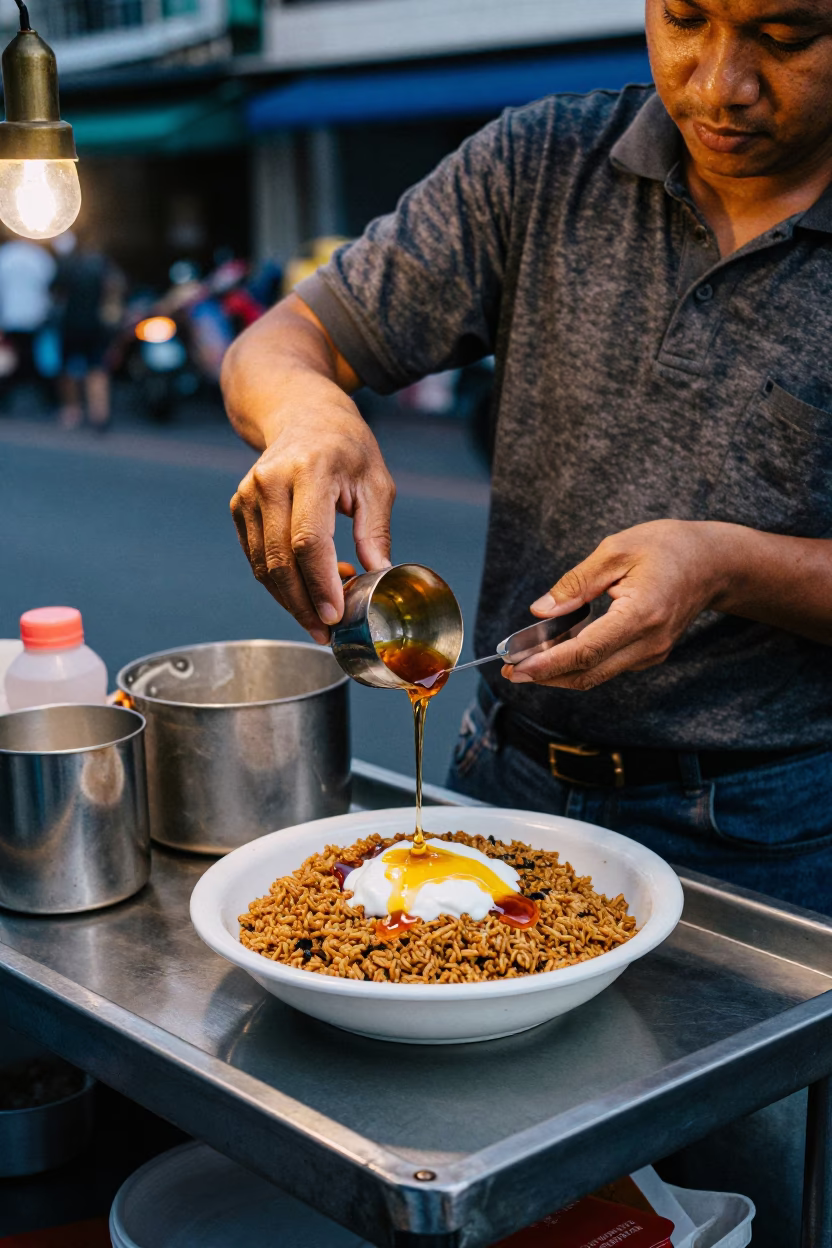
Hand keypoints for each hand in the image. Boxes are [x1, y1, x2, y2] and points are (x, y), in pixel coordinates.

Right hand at [230, 383, 395, 642]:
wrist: (301, 413)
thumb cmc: (346, 447)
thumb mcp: (376, 482)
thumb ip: (375, 532)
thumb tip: (381, 578)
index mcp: (310, 471)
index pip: (308, 540)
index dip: (320, 584)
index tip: (335, 615)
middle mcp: (270, 481)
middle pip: (280, 560)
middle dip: (303, 604)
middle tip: (326, 632)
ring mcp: (248, 495)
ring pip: (263, 566)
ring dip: (291, 600)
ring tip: (320, 616)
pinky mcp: (238, 508)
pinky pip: (256, 559)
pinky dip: (279, 583)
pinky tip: (305, 591)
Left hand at [503, 520, 727, 690]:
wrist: (713, 562)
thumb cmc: (666, 547)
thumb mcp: (616, 550)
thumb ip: (575, 583)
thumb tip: (539, 611)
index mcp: (641, 615)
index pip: (587, 651)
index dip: (548, 663)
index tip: (517, 667)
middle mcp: (649, 643)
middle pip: (588, 673)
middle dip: (545, 676)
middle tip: (509, 670)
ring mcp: (652, 653)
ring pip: (596, 674)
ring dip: (559, 672)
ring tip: (524, 661)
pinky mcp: (650, 654)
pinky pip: (607, 666)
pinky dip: (578, 663)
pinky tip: (555, 650)